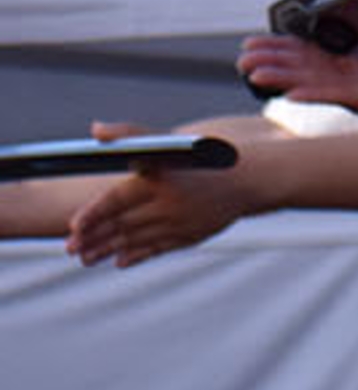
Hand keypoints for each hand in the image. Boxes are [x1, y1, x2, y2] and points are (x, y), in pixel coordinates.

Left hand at [64, 124, 251, 268]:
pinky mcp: (192, 235)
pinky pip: (158, 248)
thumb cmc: (210, 155)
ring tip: (86, 258)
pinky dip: (137, 255)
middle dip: (94, 237)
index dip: (93, 213)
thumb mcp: (171, 141)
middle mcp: (170, 202)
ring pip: (136, 239)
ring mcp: (181, 222)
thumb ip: (131, 134)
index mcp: (163, 177)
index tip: (74, 225)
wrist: (255, 176)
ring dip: (108, 250)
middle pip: (122, 224)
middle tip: (70, 247)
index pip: (118, 198)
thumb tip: (96, 128)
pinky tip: (121, 261)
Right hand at [240, 24, 357, 131]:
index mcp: (357, 59)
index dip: (286, 47)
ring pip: (316, 84)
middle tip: (245, 56)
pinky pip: (340, 97)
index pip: (312, 52)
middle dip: (275, 62)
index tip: (258, 39)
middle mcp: (355, 77)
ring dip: (285, 78)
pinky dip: (315, 93)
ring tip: (256, 73)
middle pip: (306, 69)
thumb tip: (340, 0)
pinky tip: (292, 91)